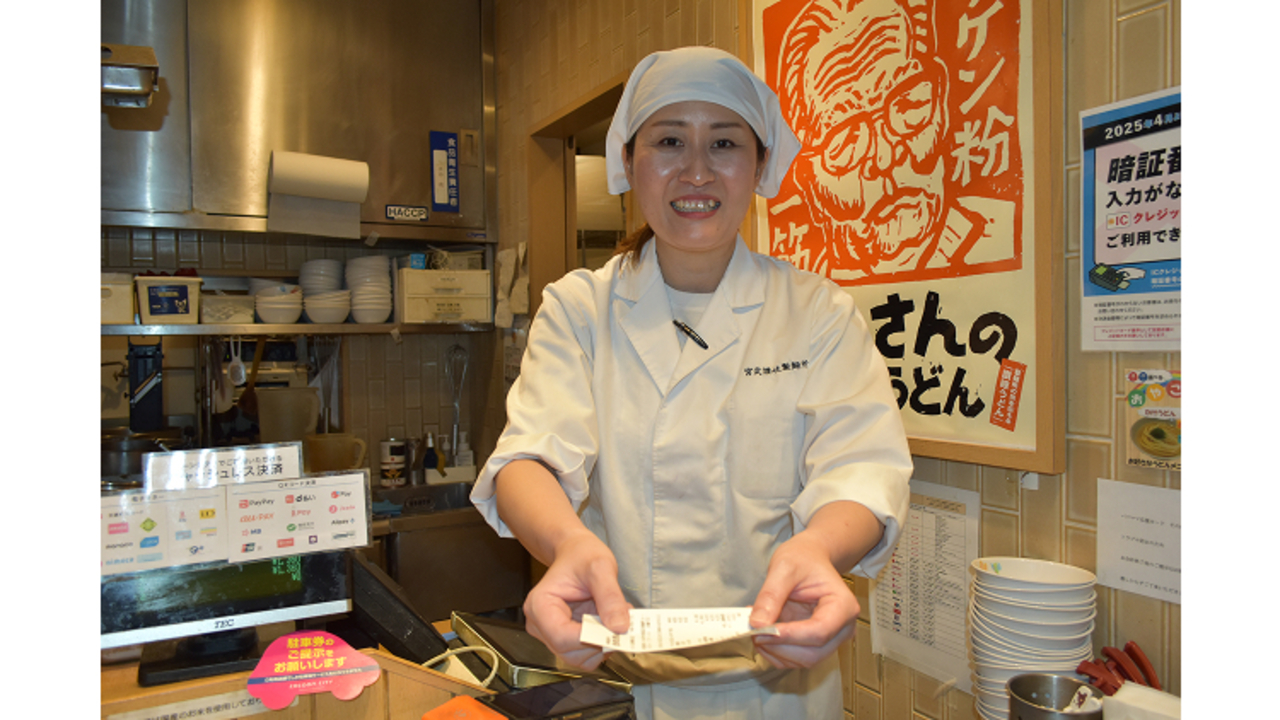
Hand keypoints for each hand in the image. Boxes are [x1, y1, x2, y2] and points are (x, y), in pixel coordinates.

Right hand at [523, 530, 631, 670]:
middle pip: (569, 652)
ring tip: (614, 619)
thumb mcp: (600, 568)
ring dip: (602, 645)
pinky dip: (601, 645)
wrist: (576, 553)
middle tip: (622, 621)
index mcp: (540, 605)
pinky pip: (584, 654)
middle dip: (600, 642)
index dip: (591, 638)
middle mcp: (540, 624)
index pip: (561, 637)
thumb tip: (620, 627)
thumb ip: (610, 597)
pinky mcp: (563, 639)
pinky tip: (607, 624)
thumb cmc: (581, 555)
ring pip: (578, 658)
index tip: (616, 628)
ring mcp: (550, 634)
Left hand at [749, 533, 859, 668]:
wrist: (810, 559)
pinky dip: (774, 652)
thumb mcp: (784, 568)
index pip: (819, 632)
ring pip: (802, 661)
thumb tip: (758, 624)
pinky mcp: (815, 646)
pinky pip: (794, 660)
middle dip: (778, 646)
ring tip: (755, 628)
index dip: (789, 636)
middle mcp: (842, 629)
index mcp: (843, 606)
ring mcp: (830, 640)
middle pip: (811, 653)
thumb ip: (771, 595)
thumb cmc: (803, 559)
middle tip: (751, 629)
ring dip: (774, 651)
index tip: (761, 630)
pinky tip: (763, 633)